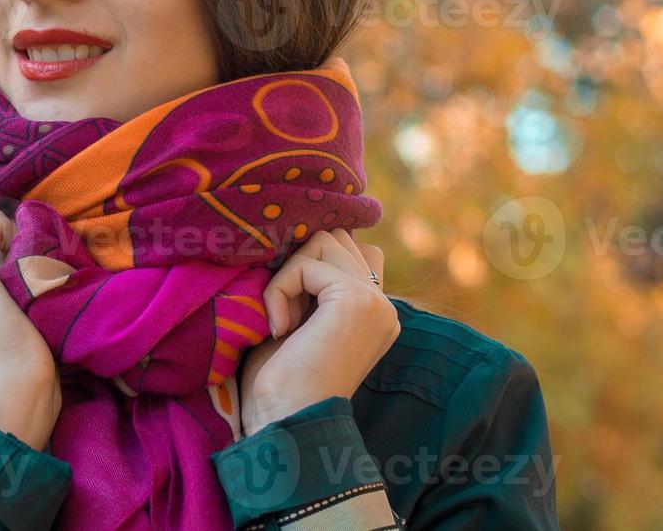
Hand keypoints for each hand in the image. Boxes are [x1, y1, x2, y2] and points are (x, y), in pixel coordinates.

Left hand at [238, 229, 397, 437]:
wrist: (286, 423)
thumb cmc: (280, 381)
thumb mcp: (300, 320)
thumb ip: (313, 283)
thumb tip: (302, 237)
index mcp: (375, 313)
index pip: (351, 252)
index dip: (311, 265)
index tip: (290, 311)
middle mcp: (383, 306)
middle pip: (337, 239)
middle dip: (300, 265)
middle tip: (286, 315)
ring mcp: (375, 301)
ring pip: (324, 240)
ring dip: (290, 273)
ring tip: (284, 320)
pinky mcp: (357, 300)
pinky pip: (305, 263)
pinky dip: (279, 289)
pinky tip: (280, 328)